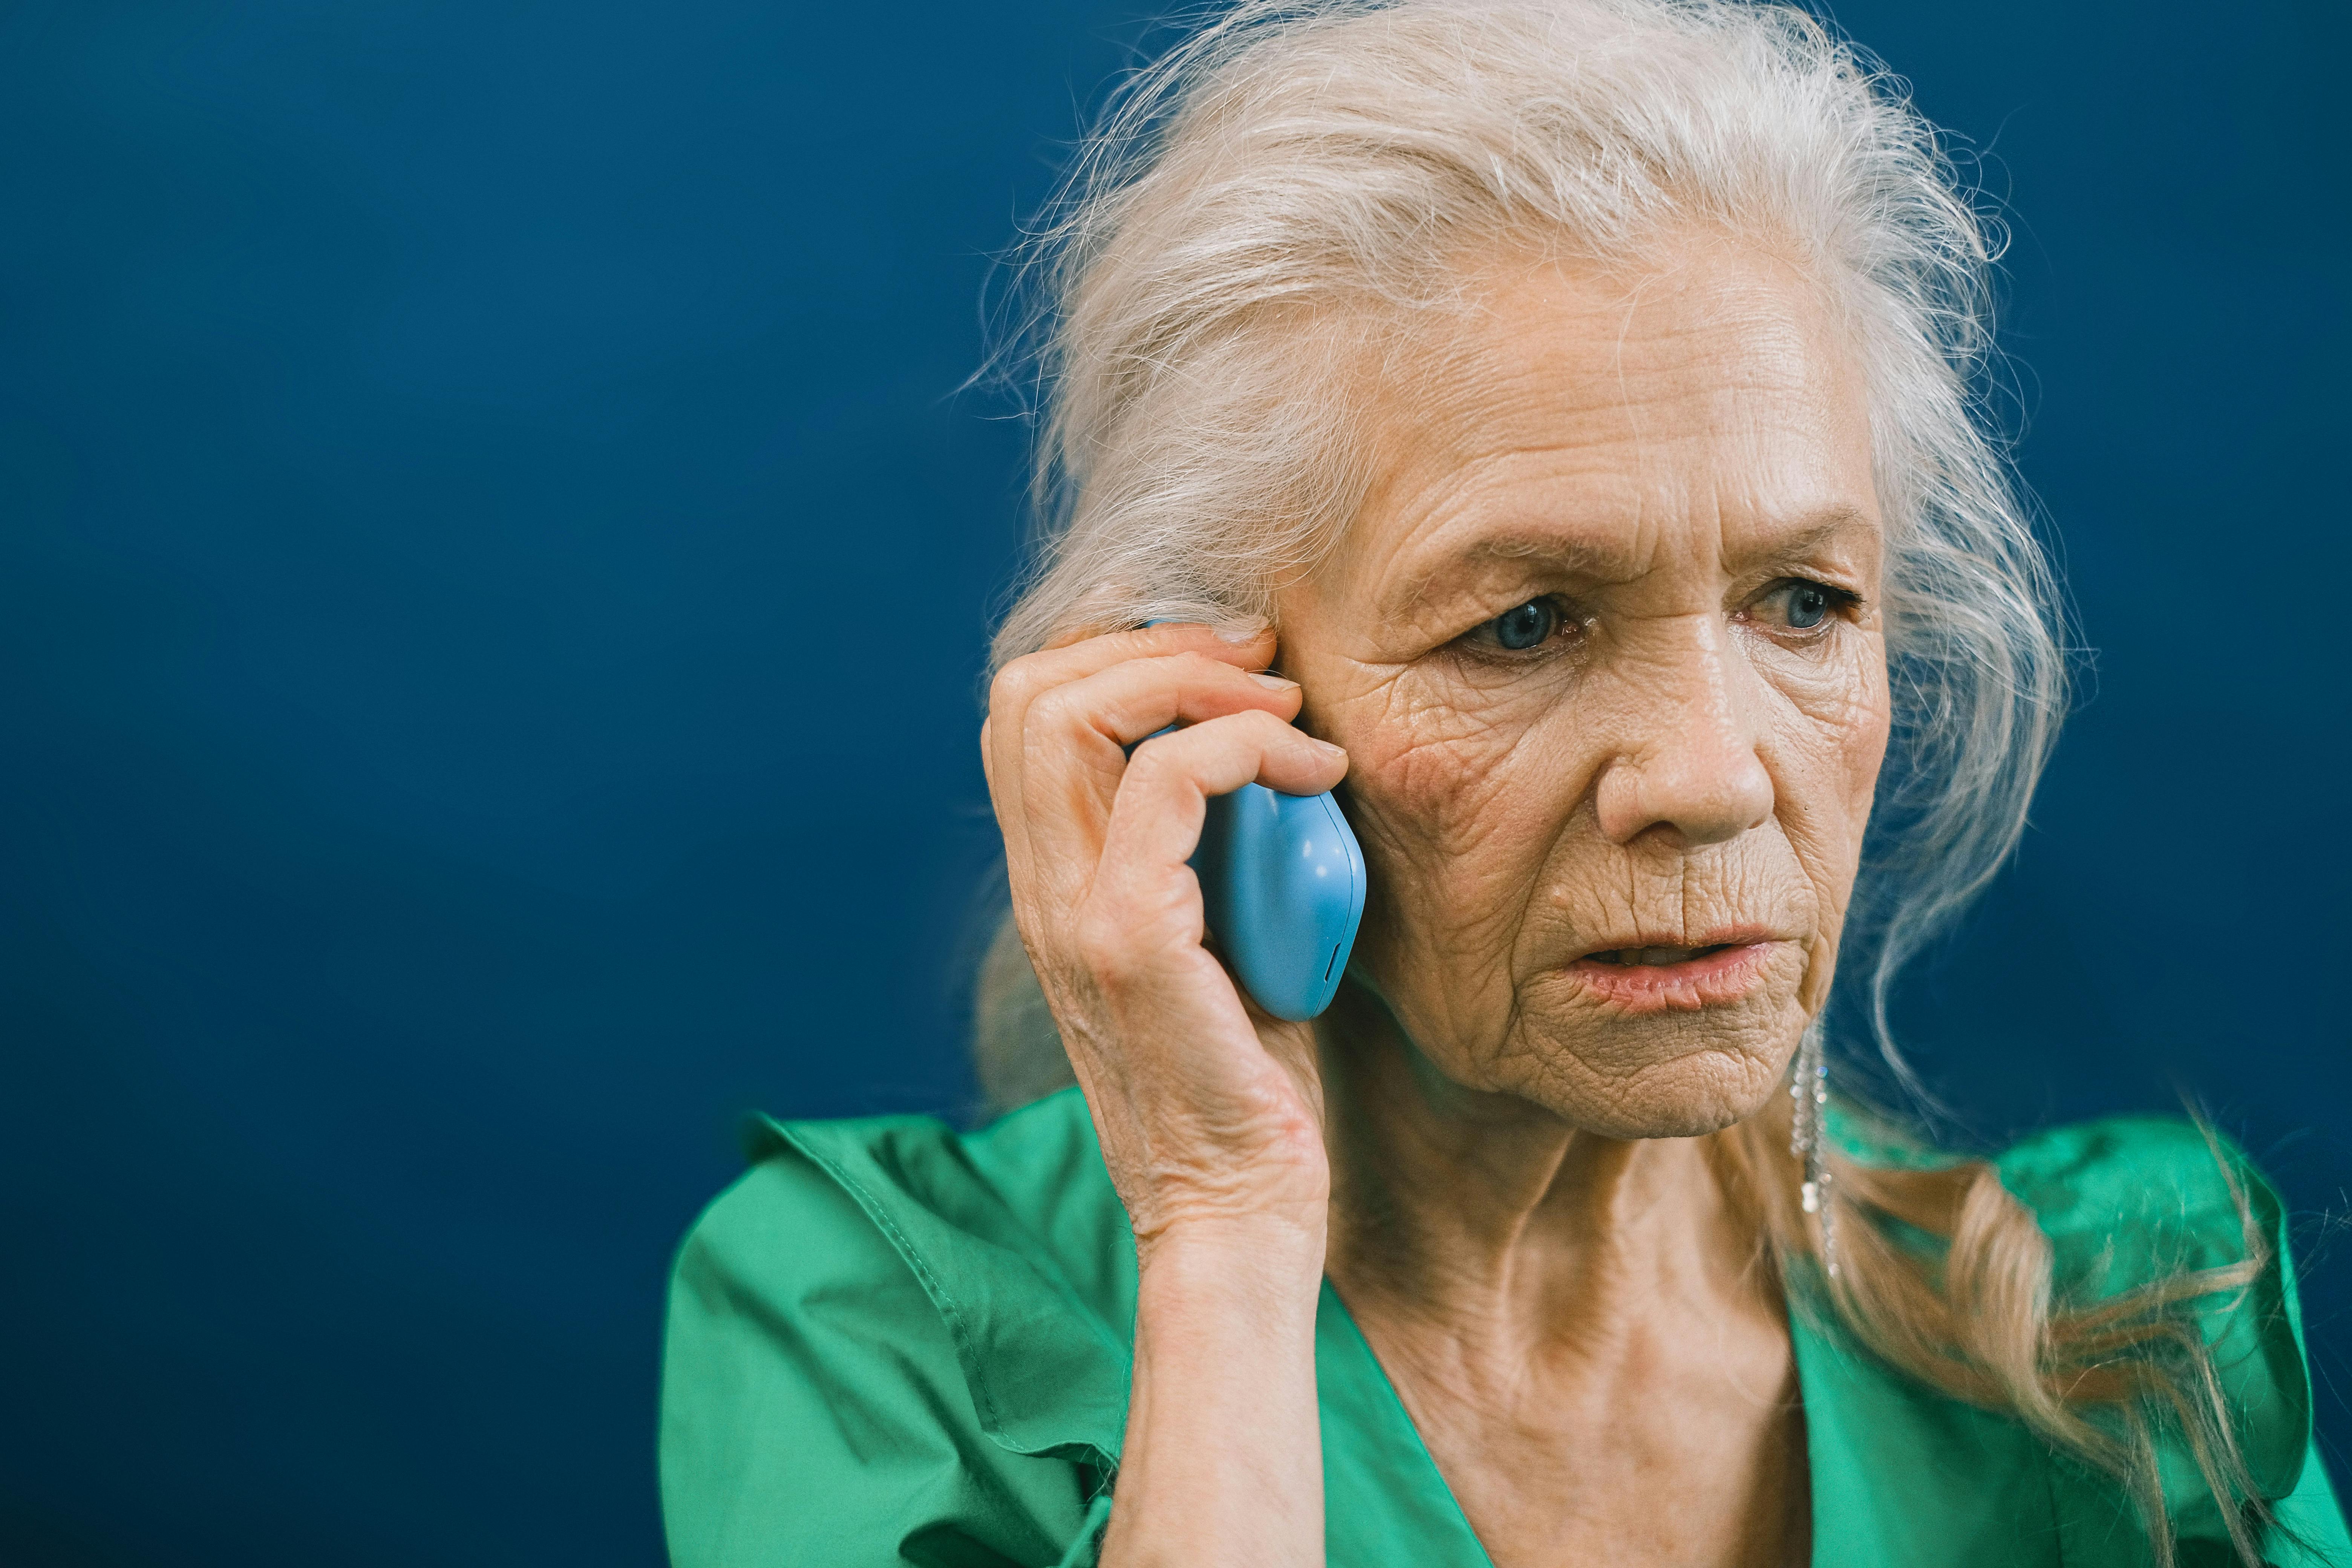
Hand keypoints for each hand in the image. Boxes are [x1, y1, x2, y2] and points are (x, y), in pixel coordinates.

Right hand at [981, 621, 1348, 1251]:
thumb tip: (1266, 758)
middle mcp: (1043, 889)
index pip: (1027, 715)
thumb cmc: (1250, 1084)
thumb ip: (1209, 854)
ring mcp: (1072, 912)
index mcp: (1057, 884)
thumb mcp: (1219, 939)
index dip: (1119, 655)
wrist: (1239, 1211)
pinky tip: (1313, 775)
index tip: (1235, 667)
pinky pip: (1165, 782)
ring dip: (1190, 676)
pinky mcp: (1127, 940)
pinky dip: (1245, 745)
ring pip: (1064, 712)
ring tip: (1284, 706)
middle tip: (1259, 663)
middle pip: (1026, 692)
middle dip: (1151, 642)